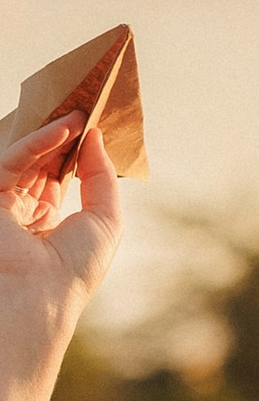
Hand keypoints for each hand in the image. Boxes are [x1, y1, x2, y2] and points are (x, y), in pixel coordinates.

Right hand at [0, 113, 122, 364]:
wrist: (41, 295)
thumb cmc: (74, 268)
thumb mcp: (105, 219)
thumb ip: (100, 177)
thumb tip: (94, 137)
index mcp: (45, 222)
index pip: (55, 175)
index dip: (74, 149)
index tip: (94, 124)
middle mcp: (21, 211)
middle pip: (39, 160)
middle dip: (62, 135)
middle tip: (85, 105)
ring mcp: (3, 204)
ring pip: (25, 156)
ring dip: (53, 132)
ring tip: (80, 112)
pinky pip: (11, 161)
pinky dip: (37, 143)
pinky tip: (64, 129)